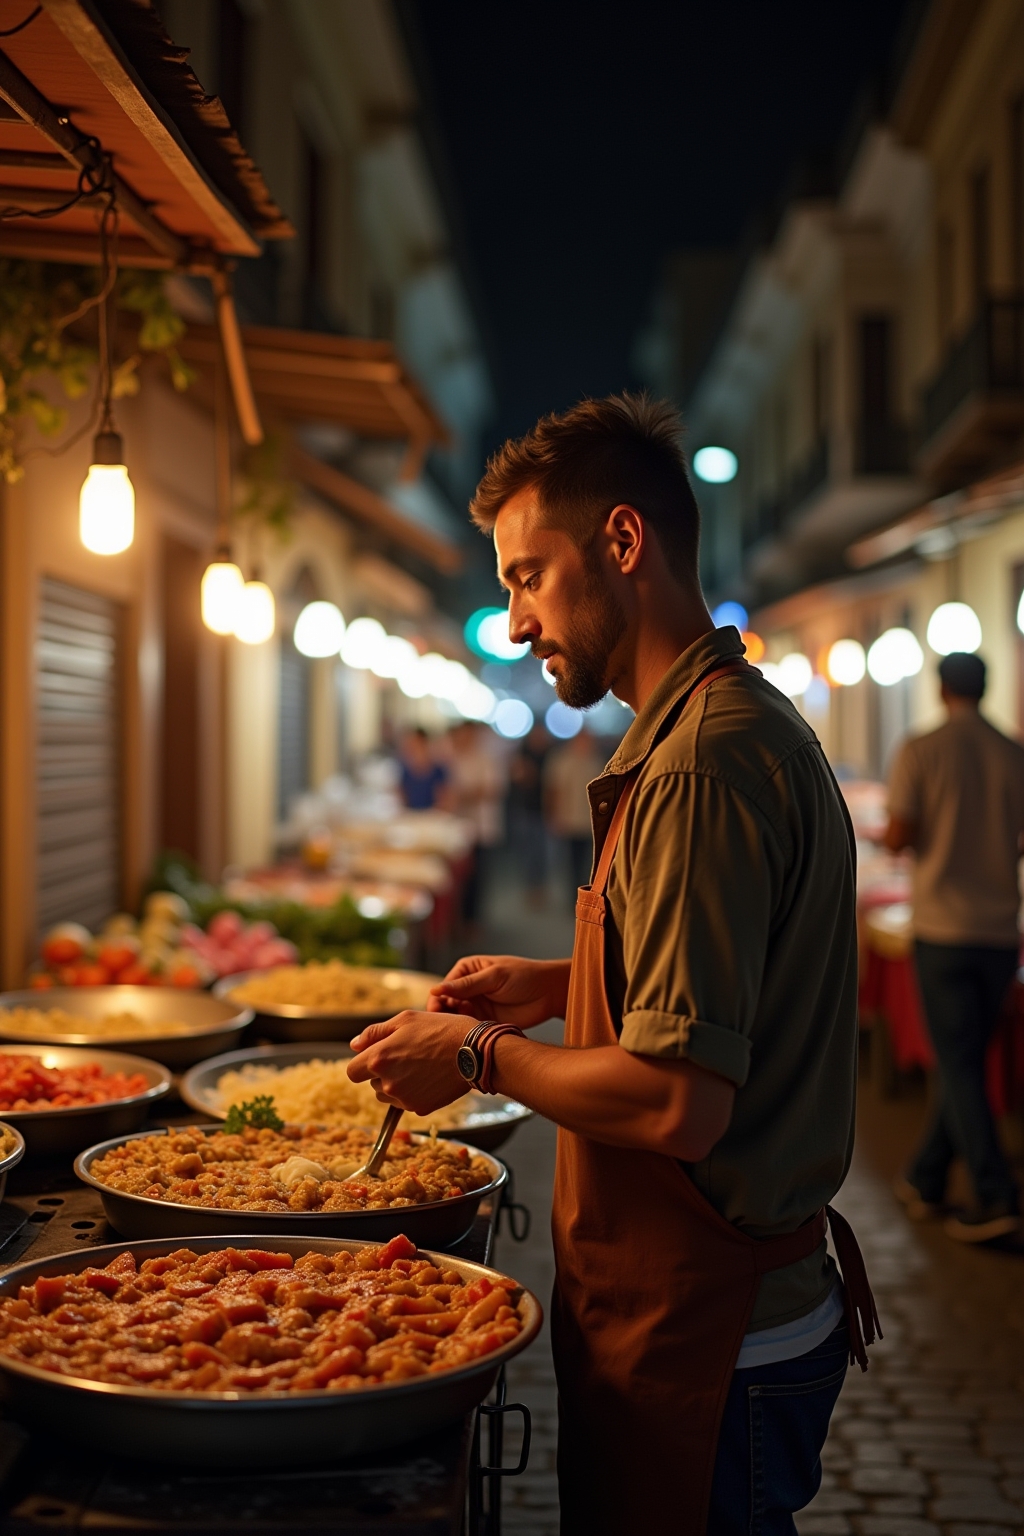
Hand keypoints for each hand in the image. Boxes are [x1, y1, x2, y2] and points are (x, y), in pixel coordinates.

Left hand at [348, 1010, 475, 1115]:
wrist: (474, 1051)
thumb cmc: (440, 1029)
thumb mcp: (405, 1019)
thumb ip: (374, 1033)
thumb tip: (354, 1045)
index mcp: (379, 1058)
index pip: (352, 1072)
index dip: (362, 1064)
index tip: (374, 1057)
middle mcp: (387, 1083)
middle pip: (371, 1083)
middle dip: (382, 1072)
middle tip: (407, 1056)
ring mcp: (403, 1099)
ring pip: (387, 1095)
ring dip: (395, 1084)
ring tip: (419, 1066)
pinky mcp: (419, 1108)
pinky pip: (406, 1102)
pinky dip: (413, 1093)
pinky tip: (429, 1077)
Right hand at [427, 955, 570, 1025]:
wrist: (549, 994)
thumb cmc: (524, 976)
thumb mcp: (494, 977)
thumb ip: (467, 985)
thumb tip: (436, 989)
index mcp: (466, 971)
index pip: (442, 988)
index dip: (437, 1001)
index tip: (438, 1012)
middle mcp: (467, 989)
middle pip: (445, 1006)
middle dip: (443, 1016)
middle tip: (448, 1025)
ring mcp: (475, 1007)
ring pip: (454, 1020)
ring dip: (455, 1026)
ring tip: (464, 1028)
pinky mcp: (484, 1022)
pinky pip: (468, 1030)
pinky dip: (466, 1034)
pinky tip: (472, 1034)